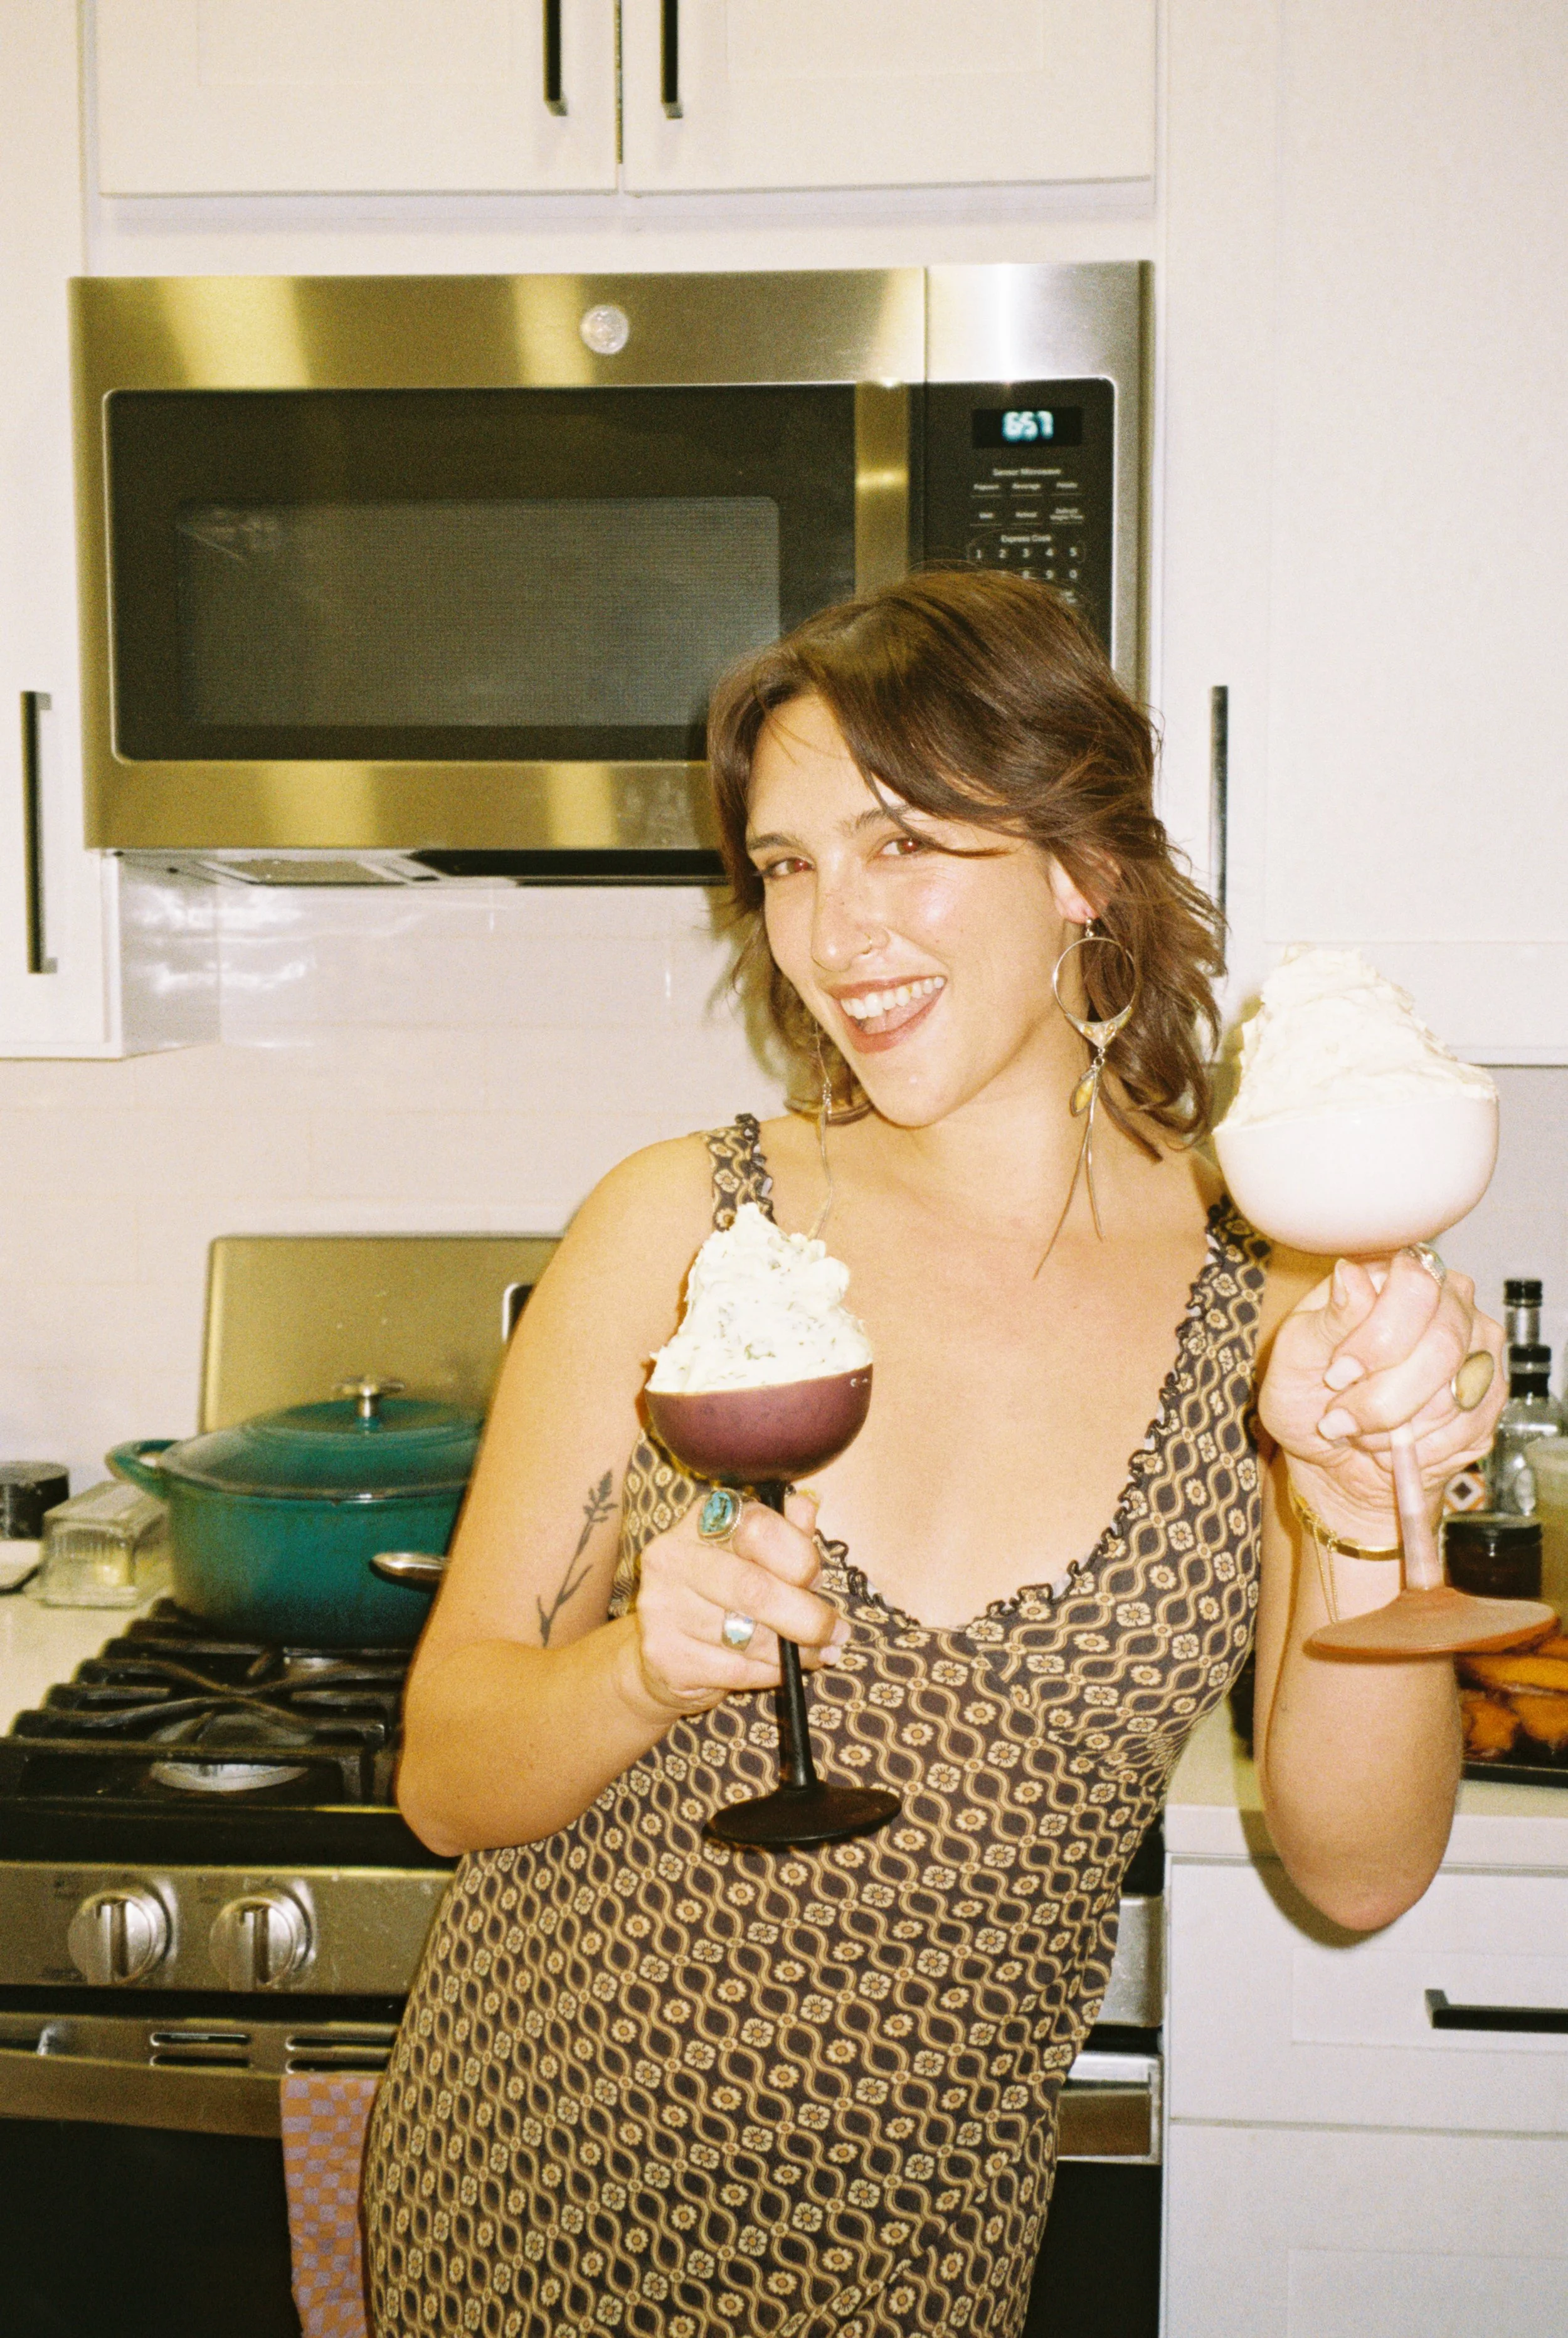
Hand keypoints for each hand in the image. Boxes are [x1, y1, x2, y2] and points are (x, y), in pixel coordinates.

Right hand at [626, 1488, 850, 1719]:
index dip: (799, 1555)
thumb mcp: (753, 1556)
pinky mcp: (666, 1656)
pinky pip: (737, 1671)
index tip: (817, 1579)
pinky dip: (772, 1673)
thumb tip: (807, 1507)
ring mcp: (663, 1608)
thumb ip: (783, 1531)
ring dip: (797, 1651)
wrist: (666, 1652)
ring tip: (821, 1652)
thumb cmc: (722, 1595)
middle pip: (754, 1588)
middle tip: (836, 1630)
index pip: (756, 1526)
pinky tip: (785, 1669)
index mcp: (701, 1521)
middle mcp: (673, 1558)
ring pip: (749, 1636)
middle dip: (808, 1616)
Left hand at [1260, 1249, 1505, 1540]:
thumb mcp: (1298, 1352)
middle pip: (1443, 1345)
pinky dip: (1418, 1448)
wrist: (1329, 1451)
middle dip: (1383, 1397)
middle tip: (1339, 1417)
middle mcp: (1450, 1302)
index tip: (1337, 1374)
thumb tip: (1350, 1275)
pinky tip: (1389, 1443)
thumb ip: (1330, 1318)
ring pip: (1454, 1395)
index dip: (1378, 1339)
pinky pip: (1466, 1429)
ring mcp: (1477, 1349)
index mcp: (1397, 1274)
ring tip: (1358, 1430)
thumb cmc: (1307, 1390)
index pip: (1416, 1286)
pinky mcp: (1489, 1398)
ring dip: (1394, 1426)